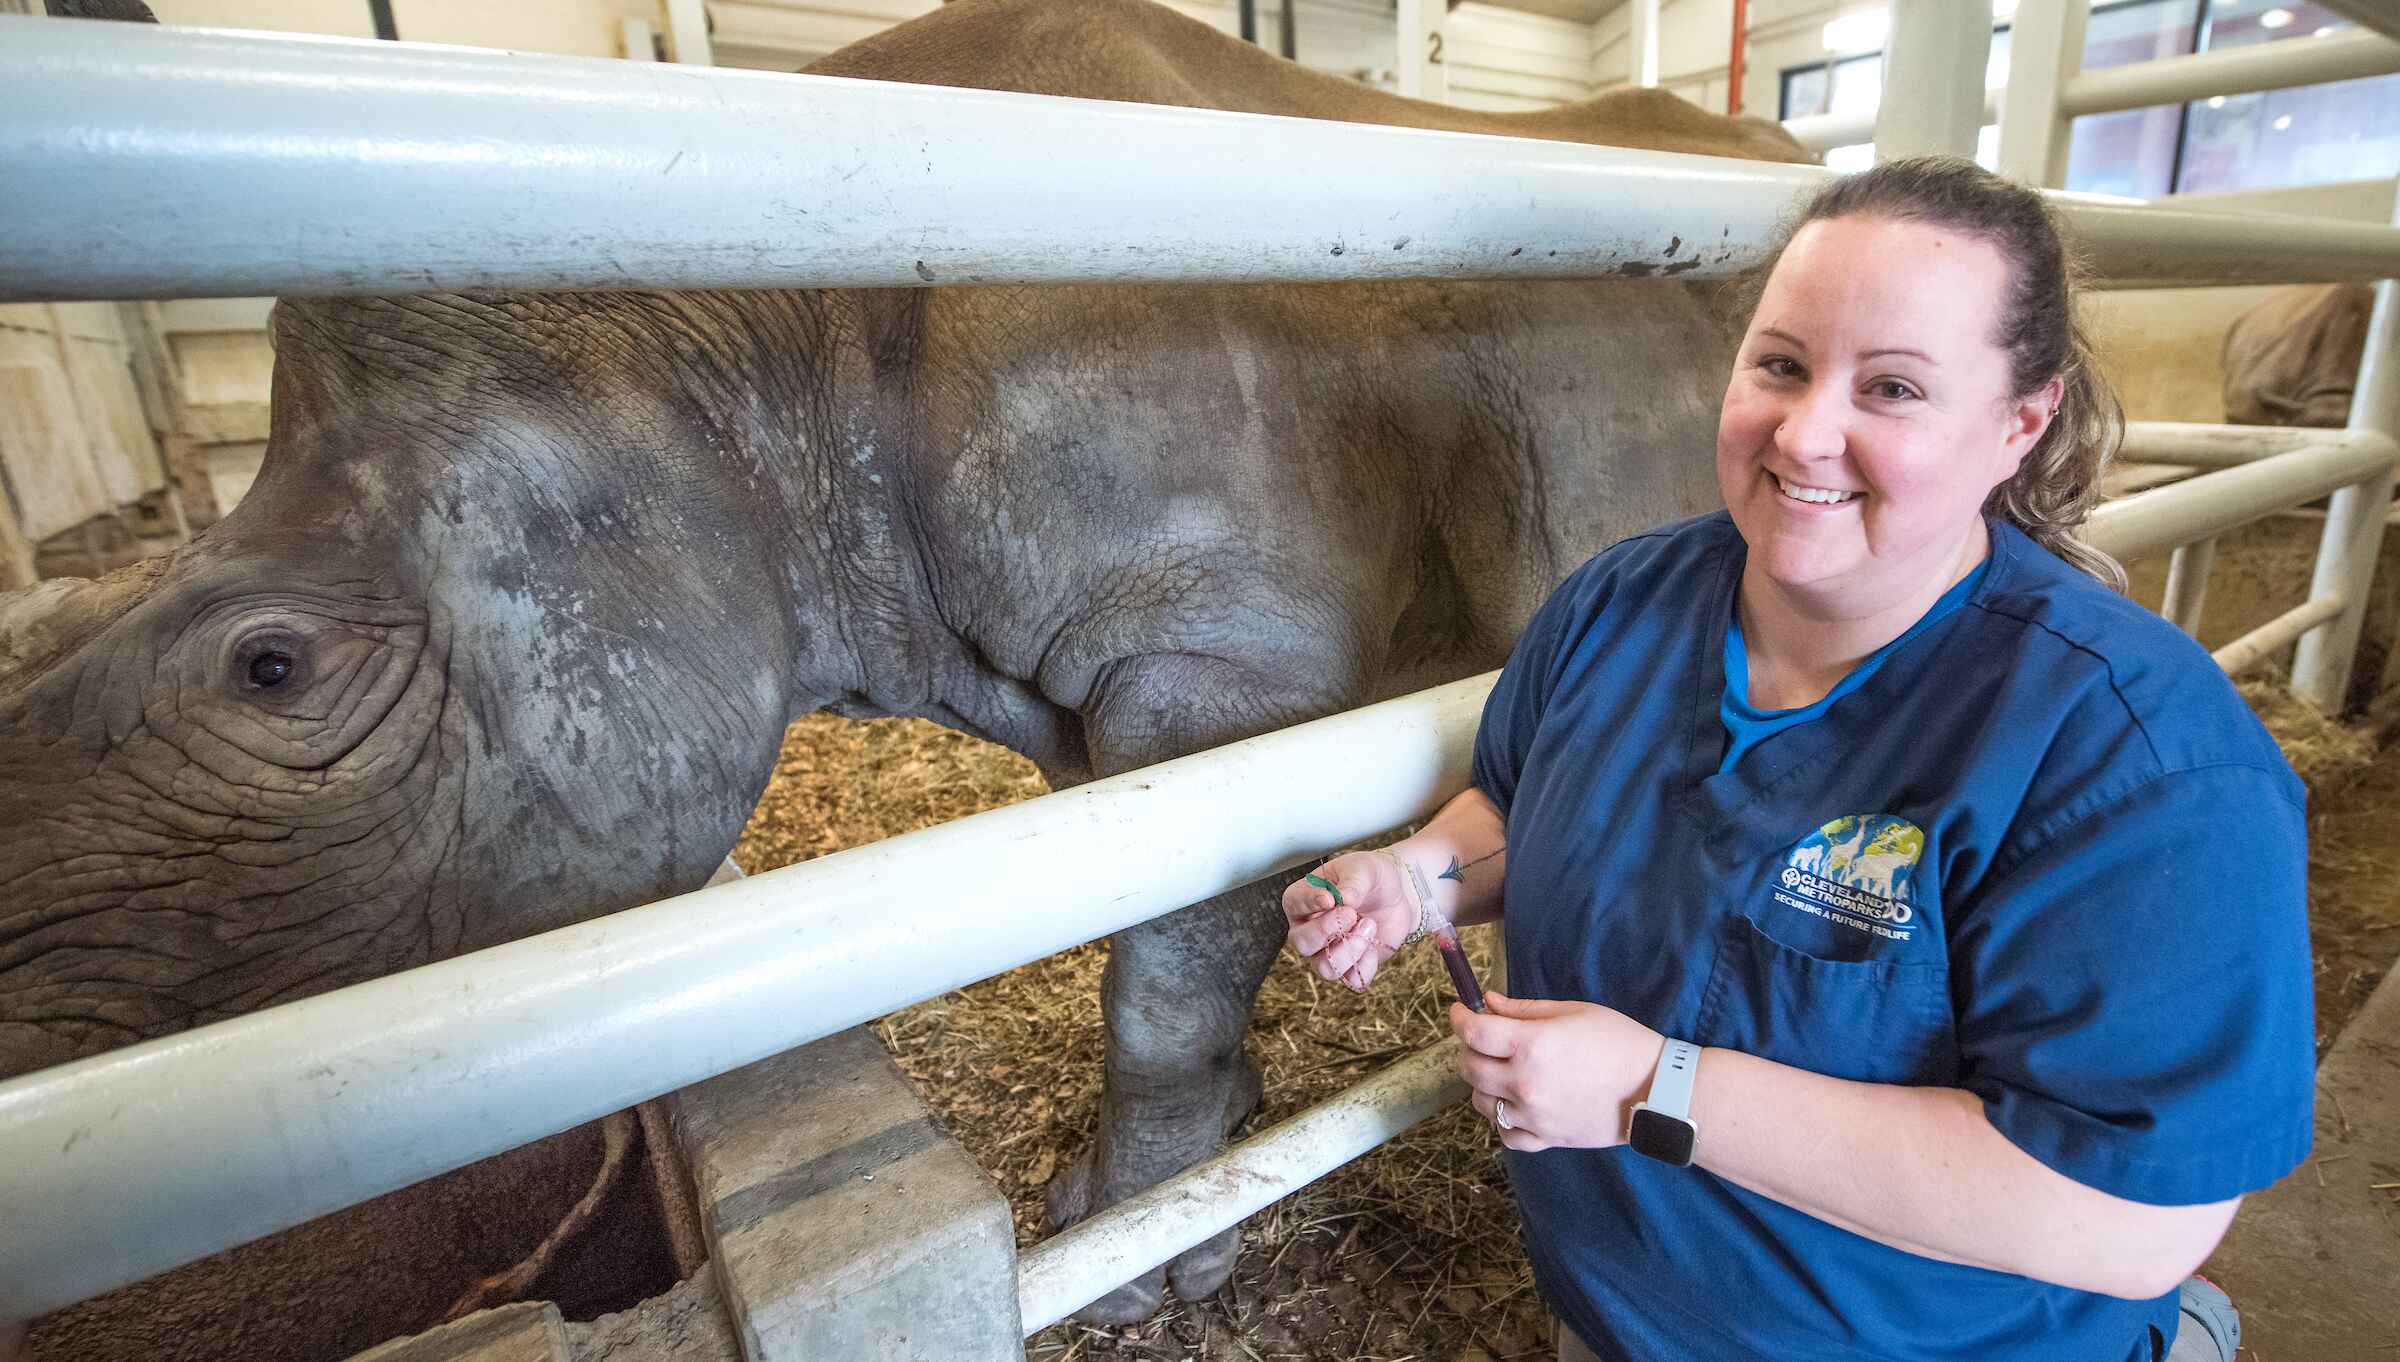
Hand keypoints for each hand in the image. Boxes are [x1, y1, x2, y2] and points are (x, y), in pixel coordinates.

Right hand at [1281, 849, 1424, 991]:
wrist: (1397, 894)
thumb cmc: (1371, 877)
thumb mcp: (1363, 869)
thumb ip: (1353, 882)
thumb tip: (1344, 899)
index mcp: (1303, 899)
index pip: (1293, 905)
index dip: (1309, 904)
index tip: (1330, 898)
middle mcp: (1309, 929)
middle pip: (1302, 943)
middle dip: (1327, 931)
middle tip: (1352, 914)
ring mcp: (1327, 950)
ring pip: (1325, 968)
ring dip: (1350, 949)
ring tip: (1369, 925)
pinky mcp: (1349, 966)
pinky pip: (1351, 979)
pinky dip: (1366, 963)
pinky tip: (1374, 941)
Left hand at [1450, 992, 1663, 1151]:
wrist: (1656, 1089)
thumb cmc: (1619, 1042)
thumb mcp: (1573, 1012)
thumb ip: (1524, 1009)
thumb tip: (1487, 1002)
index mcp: (1532, 1046)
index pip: (1473, 1033)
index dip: (1460, 1018)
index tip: (1460, 1010)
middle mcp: (1526, 1083)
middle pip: (1470, 1068)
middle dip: (1469, 1048)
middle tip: (1483, 1039)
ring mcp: (1534, 1116)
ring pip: (1482, 1103)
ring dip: (1484, 1084)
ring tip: (1502, 1071)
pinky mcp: (1547, 1139)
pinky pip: (1507, 1136)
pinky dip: (1503, 1121)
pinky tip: (1515, 1105)